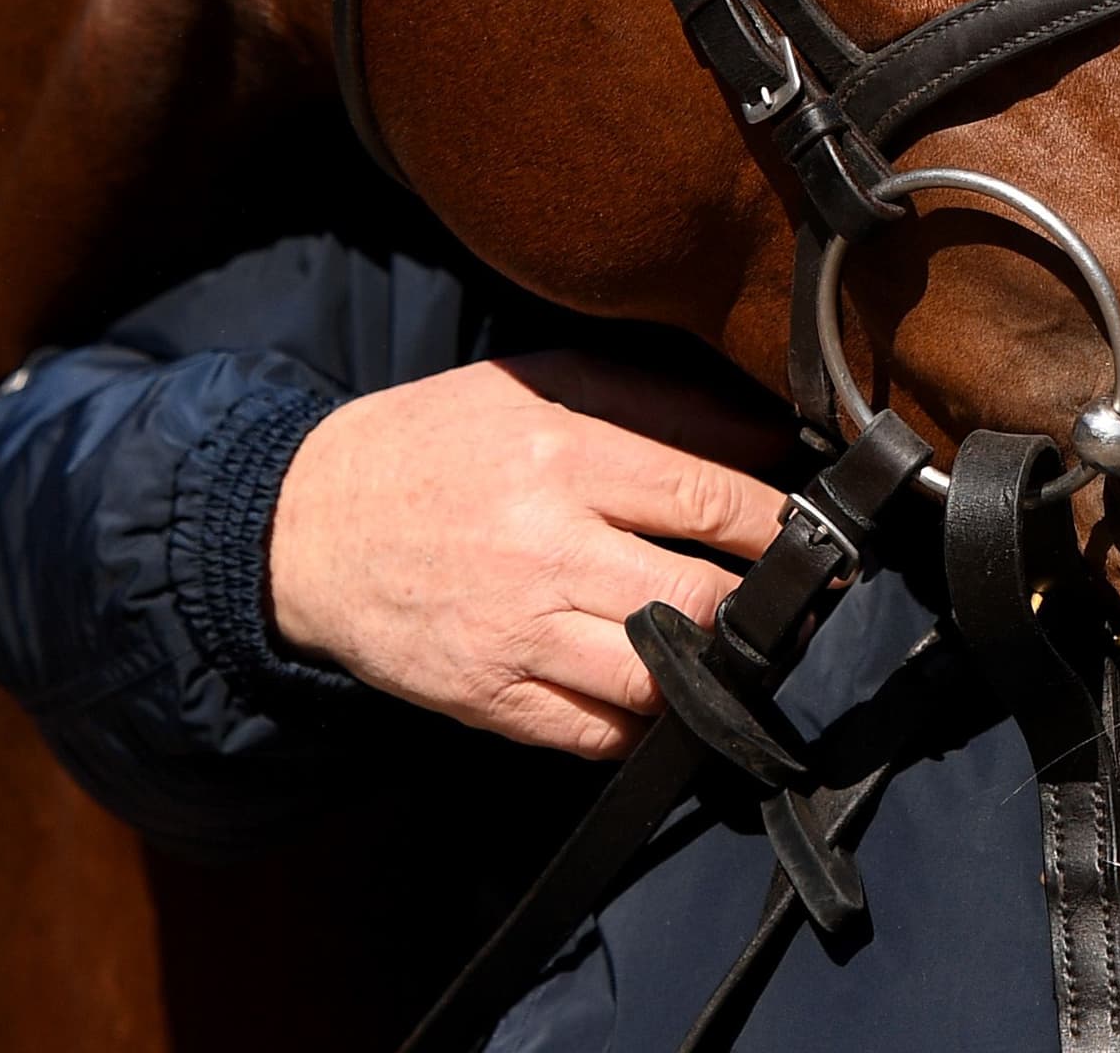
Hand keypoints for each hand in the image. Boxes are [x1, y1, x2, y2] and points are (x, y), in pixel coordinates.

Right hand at [267, 351, 791, 757]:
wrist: (305, 528)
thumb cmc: (434, 445)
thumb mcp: (535, 385)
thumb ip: (653, 403)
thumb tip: (763, 438)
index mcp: (561, 455)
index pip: (705, 497)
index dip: (774, 524)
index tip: (814, 535)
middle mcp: (543, 546)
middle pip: (696, 598)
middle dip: (763, 608)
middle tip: (796, 604)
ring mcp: (514, 631)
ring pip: (656, 676)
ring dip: (714, 673)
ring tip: (741, 655)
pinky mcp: (488, 696)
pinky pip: (597, 734)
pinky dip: (648, 725)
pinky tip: (669, 699)